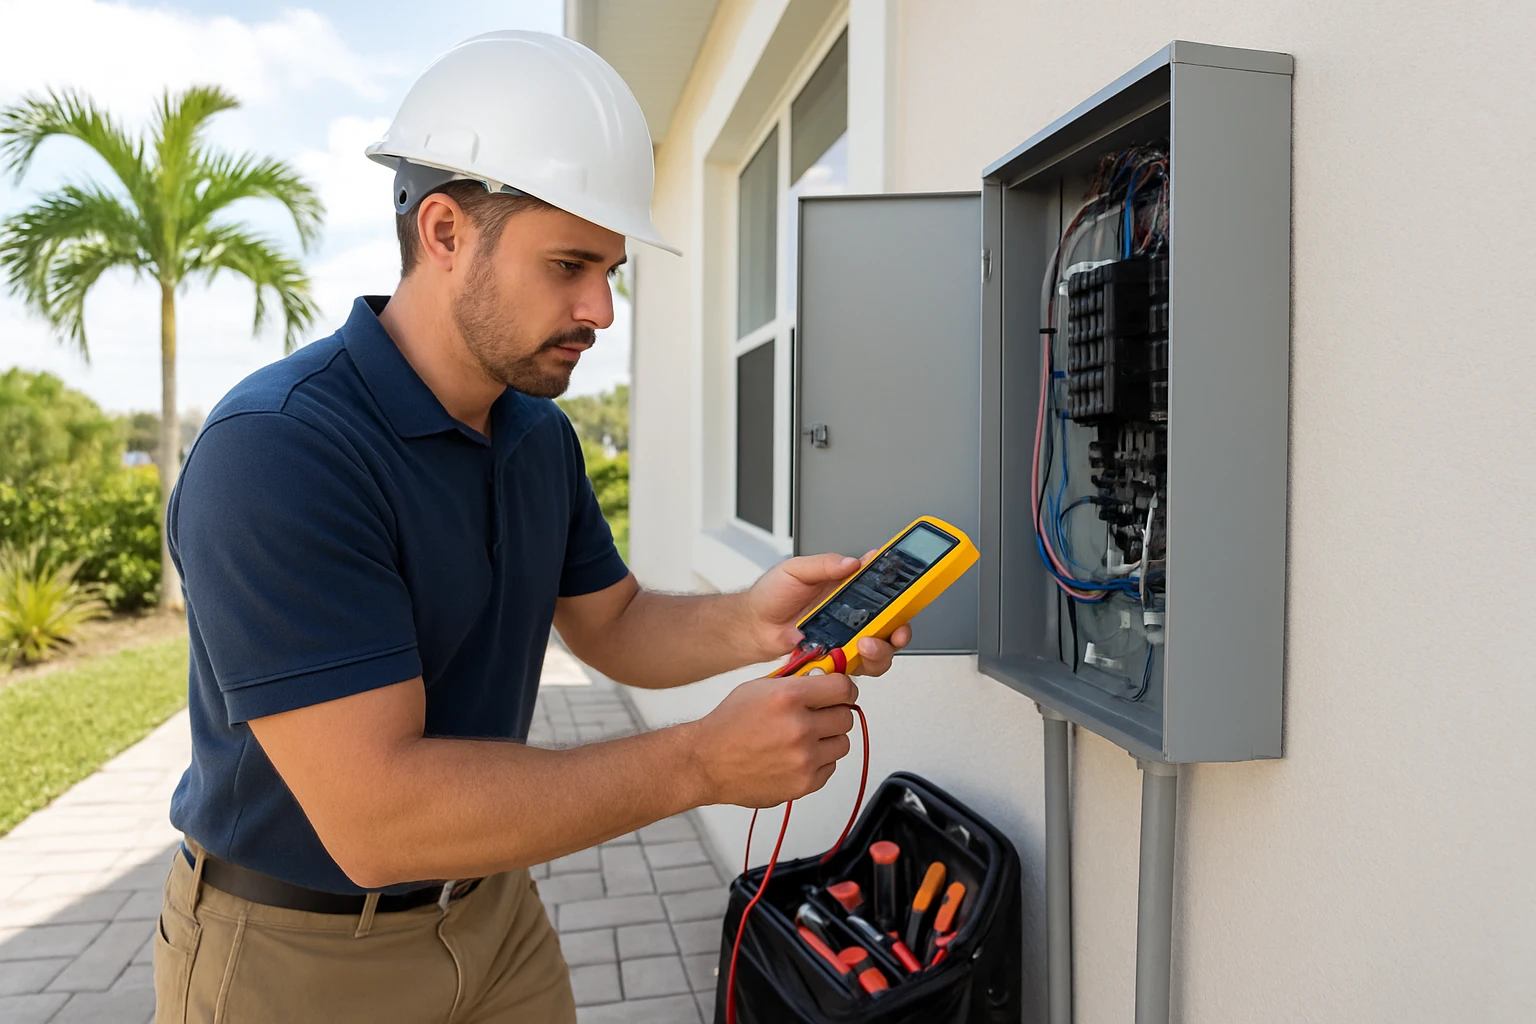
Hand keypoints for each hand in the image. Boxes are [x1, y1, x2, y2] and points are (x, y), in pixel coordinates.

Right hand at [693, 672, 859, 807]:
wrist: (707, 762)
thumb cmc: (729, 724)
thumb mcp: (759, 687)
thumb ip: (796, 681)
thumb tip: (825, 676)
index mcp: (789, 697)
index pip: (843, 688)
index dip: (844, 688)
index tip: (841, 692)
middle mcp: (800, 728)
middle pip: (846, 717)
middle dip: (835, 713)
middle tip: (820, 715)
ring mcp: (804, 758)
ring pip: (843, 743)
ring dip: (829, 739)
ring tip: (806, 738)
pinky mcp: (804, 783)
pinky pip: (831, 767)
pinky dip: (819, 761)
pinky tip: (797, 756)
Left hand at [743, 551, 912, 674]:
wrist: (753, 625)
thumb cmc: (772, 595)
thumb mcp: (797, 569)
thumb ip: (826, 564)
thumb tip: (853, 562)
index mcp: (848, 587)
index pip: (884, 587)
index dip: (904, 590)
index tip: (913, 590)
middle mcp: (853, 613)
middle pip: (892, 623)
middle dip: (901, 629)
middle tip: (895, 629)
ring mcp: (847, 637)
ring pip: (881, 649)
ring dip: (881, 650)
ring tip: (866, 645)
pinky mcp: (838, 658)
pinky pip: (859, 667)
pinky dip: (859, 666)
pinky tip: (847, 659)